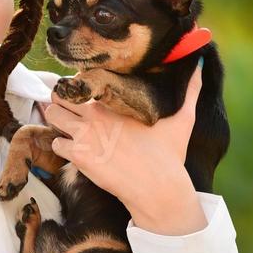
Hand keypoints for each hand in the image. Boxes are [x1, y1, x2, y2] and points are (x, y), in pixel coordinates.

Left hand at [41, 63, 202, 212]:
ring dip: (57, 119)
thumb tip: (200, 65)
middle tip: (68, 108)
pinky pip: (55, 144)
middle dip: (61, 98)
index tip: (84, 90)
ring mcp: (84, 134)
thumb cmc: (170, 154)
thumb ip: (191, 89)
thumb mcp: (184, 117)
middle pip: (60, 93)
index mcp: (116, 99)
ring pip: (51, 114)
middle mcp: (95, 112)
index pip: (83, 78)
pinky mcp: (77, 156)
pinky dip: (61, 146)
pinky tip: (74, 150)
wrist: (158, 188)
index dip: (80, 82)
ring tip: (67, 127)